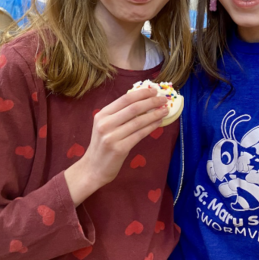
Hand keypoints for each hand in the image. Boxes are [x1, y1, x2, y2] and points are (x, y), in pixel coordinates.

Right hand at [64, 86, 168, 204]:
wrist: (93, 169)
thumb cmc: (102, 146)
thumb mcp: (105, 126)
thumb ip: (119, 115)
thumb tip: (143, 102)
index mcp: (102, 115)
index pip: (125, 99)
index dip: (142, 93)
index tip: (154, 91)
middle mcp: (105, 124)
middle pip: (134, 108)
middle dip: (152, 102)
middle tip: (163, 100)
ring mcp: (112, 137)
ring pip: (139, 121)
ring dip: (155, 115)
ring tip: (165, 111)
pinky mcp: (120, 149)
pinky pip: (140, 134)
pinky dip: (151, 127)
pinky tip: (158, 123)